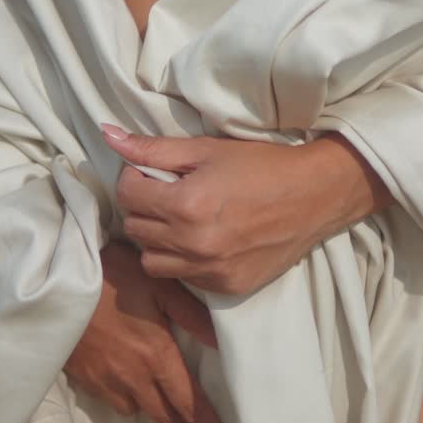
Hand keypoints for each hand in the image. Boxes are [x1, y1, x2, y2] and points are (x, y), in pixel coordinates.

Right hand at [63, 240, 237, 422]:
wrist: (58, 283)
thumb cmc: (112, 275)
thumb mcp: (159, 284)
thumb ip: (191, 314)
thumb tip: (220, 343)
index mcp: (156, 356)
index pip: (191, 405)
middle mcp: (133, 377)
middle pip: (165, 417)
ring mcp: (106, 380)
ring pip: (136, 409)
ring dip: (154, 413)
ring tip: (163, 408)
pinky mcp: (84, 377)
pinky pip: (112, 398)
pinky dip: (125, 397)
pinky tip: (127, 383)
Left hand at [103, 128, 391, 296]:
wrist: (314, 195)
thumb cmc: (261, 164)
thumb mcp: (206, 149)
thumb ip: (153, 148)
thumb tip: (107, 134)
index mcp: (185, 205)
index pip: (126, 195)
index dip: (134, 178)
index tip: (154, 172)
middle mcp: (193, 244)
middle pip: (135, 228)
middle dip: (144, 206)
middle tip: (170, 191)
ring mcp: (209, 271)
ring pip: (151, 260)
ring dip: (157, 238)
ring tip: (182, 218)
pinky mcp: (225, 288)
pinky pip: (182, 277)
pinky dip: (183, 259)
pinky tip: (203, 238)